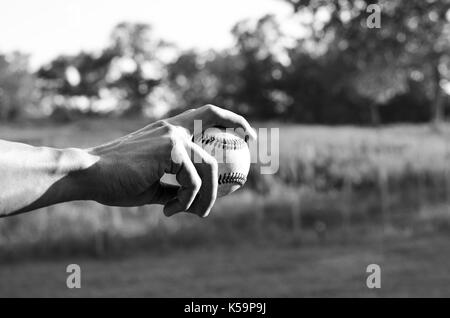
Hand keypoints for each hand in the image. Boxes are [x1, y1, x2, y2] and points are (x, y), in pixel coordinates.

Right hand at [89, 105, 255, 216]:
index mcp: (169, 131)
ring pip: (209, 168)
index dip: (229, 119)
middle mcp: (173, 128)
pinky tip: (168, 211)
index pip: (205, 114)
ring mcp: (173, 136)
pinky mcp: (170, 150)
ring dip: (205, 197)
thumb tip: (193, 199)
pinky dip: (185, 202)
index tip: (246, 134)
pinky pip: (192, 182)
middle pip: (214, 136)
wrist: (88, 175)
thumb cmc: (115, 181)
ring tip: (194, 214)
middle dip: (235, 145)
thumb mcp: (152, 184)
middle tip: (246, 171)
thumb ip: (174, 185)